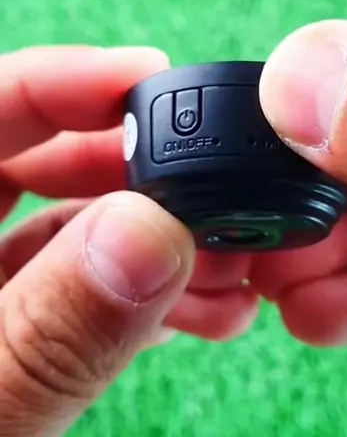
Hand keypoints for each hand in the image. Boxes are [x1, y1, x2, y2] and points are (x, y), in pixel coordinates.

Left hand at [0, 46, 257, 436]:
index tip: (146, 80)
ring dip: (158, 236)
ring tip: (234, 258)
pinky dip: (155, 295)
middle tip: (208, 180)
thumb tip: (152, 230)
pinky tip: (213, 308)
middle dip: (128, 165)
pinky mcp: (22, 356)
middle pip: (31, 163)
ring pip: (71, 234)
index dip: (56, 85)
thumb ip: (49, 340)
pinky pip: (91, 297)